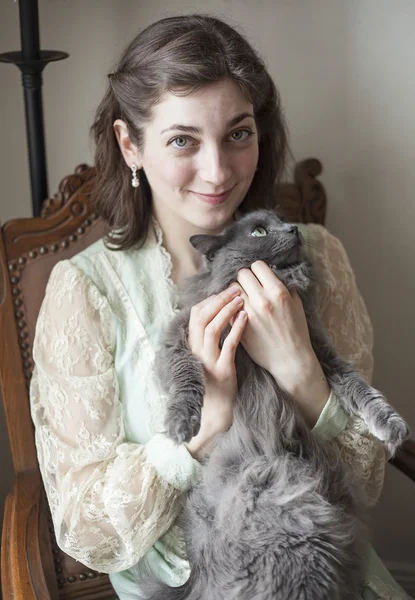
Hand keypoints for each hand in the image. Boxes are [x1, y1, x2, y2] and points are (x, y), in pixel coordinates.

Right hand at [185, 285, 247, 459]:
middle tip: (234, 288)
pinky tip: (246, 318)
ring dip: (226, 310)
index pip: (195, 315)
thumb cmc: (215, 382)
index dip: (209, 300)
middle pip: (201, 317)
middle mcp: (196, 351)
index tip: (224, 291)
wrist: (216, 413)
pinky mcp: (222, 370)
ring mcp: (208, 361)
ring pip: (212, 328)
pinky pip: (228, 345)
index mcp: (192, 346)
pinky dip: (236, 329)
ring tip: (241, 298)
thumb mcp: (206, 357)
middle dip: (218, 300)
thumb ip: (208, 339)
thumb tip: (218, 315)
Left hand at [235, 261, 329, 425]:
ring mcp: (249, 313)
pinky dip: (231, 307)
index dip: (257, 270)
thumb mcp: (296, 304)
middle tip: (247, 286)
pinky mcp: (240, 325)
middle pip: (241, 274)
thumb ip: (284, 286)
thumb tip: (273, 273)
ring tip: (240, 298)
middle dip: (244, 279)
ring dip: (235, 292)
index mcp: (278, 291)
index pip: (257, 266)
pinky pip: (229, 307)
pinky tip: (237, 311)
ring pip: (232, 290)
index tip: (257, 277)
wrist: (290, 359)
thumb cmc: (296, 331)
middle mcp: (262, 300)